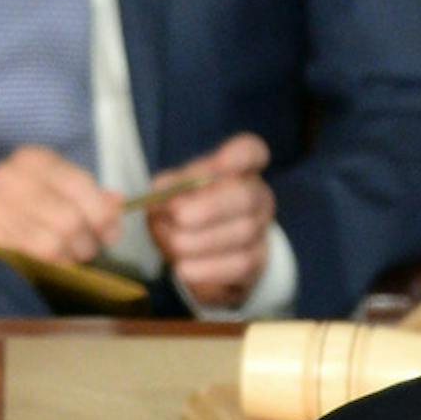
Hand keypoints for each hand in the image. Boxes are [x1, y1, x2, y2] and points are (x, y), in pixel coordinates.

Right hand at [0, 148, 123, 266]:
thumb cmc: (20, 201)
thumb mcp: (52, 187)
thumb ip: (87, 194)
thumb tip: (118, 203)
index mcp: (34, 160)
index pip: (81, 185)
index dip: (102, 214)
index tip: (110, 231)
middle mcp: (11, 178)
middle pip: (70, 219)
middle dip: (87, 241)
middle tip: (87, 249)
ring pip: (53, 243)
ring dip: (69, 257)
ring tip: (68, 257)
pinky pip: (31, 258)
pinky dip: (50, 266)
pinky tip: (50, 263)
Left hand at [146, 133, 274, 307]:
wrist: (205, 258)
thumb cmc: (190, 214)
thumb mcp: (175, 195)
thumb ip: (168, 188)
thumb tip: (160, 189)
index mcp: (238, 170)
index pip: (250, 151)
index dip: (238, 155)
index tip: (220, 164)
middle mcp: (257, 196)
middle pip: (246, 196)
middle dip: (210, 207)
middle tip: (178, 216)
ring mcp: (261, 230)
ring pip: (241, 233)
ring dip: (199, 240)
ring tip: (172, 244)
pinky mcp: (257, 263)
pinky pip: (237, 265)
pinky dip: (206, 268)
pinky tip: (183, 268)